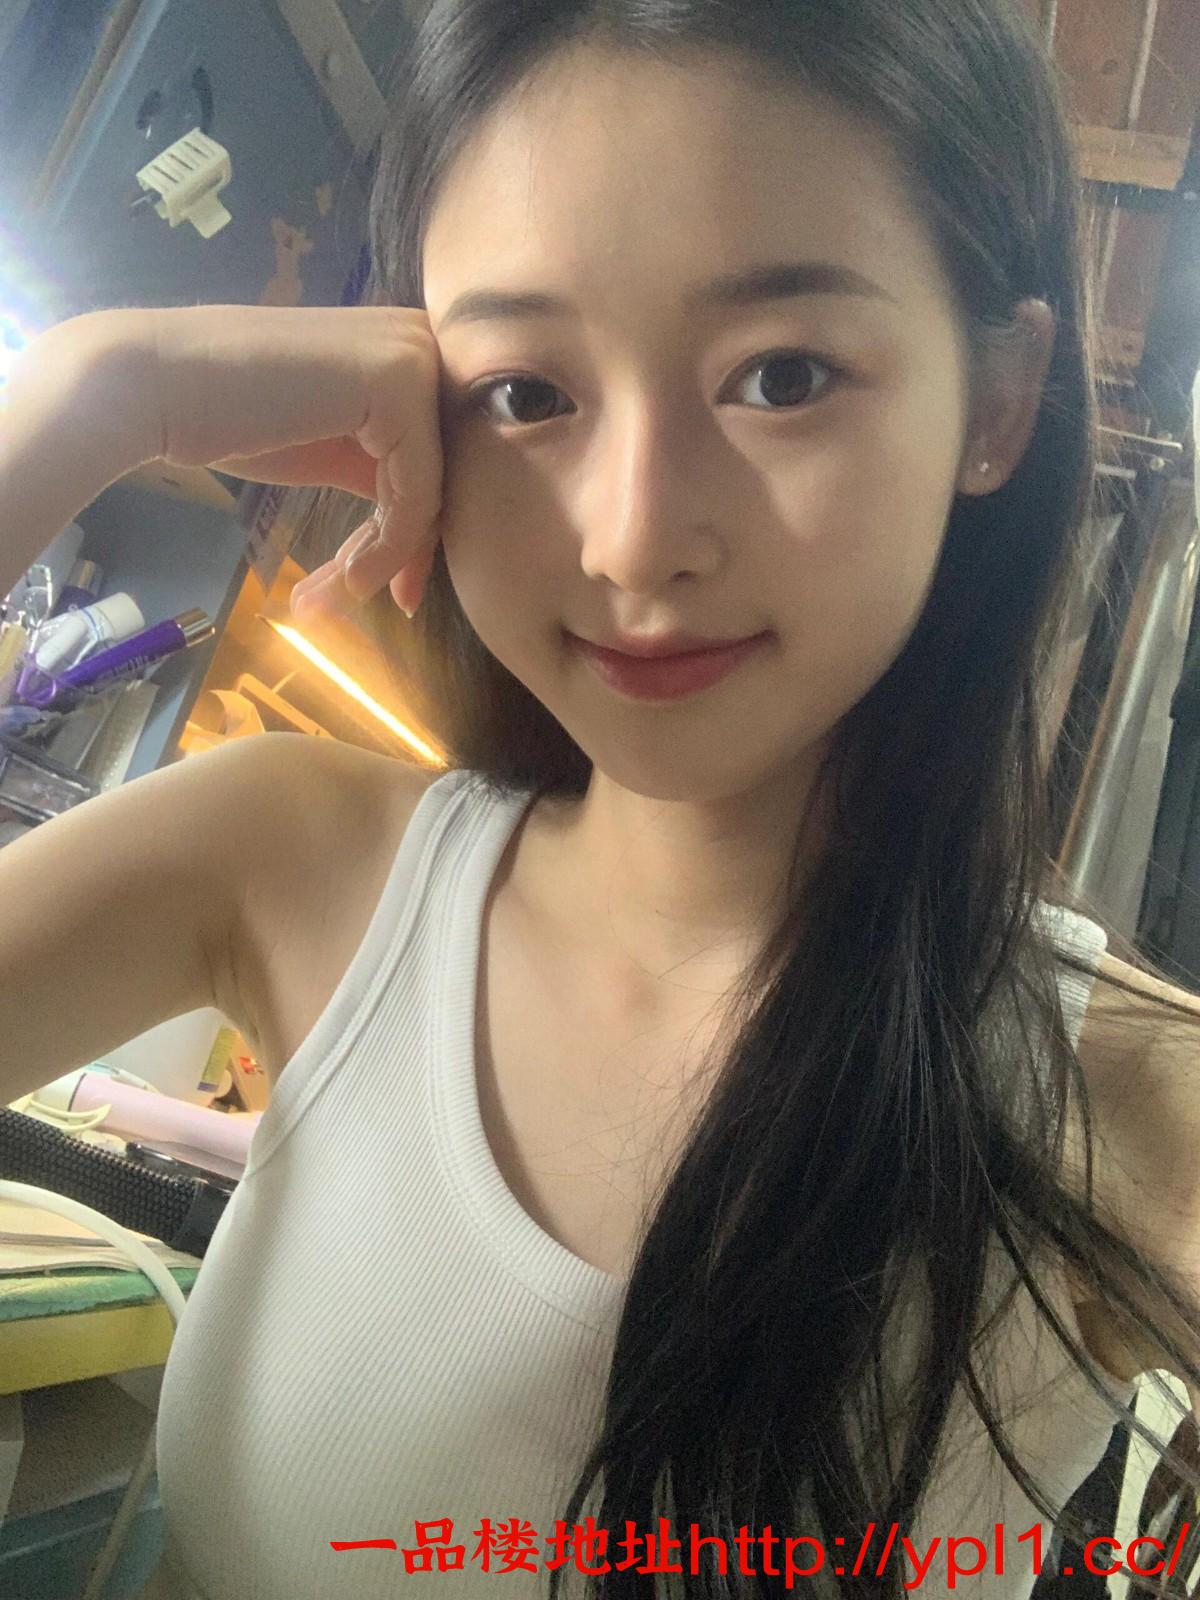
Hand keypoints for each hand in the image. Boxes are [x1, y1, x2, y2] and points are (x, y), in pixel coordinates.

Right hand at [46, 304, 443, 616]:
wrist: (153, 387)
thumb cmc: (230, 417)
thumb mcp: (331, 444)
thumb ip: (387, 466)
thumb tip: (433, 530)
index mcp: (406, 352)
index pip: (439, 458)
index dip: (415, 533)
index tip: (393, 593)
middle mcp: (422, 341)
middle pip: (445, 476)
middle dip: (403, 551)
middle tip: (356, 599)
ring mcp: (414, 355)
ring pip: (433, 493)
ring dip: (385, 562)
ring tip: (331, 599)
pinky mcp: (400, 382)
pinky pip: (418, 494)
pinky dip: (388, 549)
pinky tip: (349, 579)